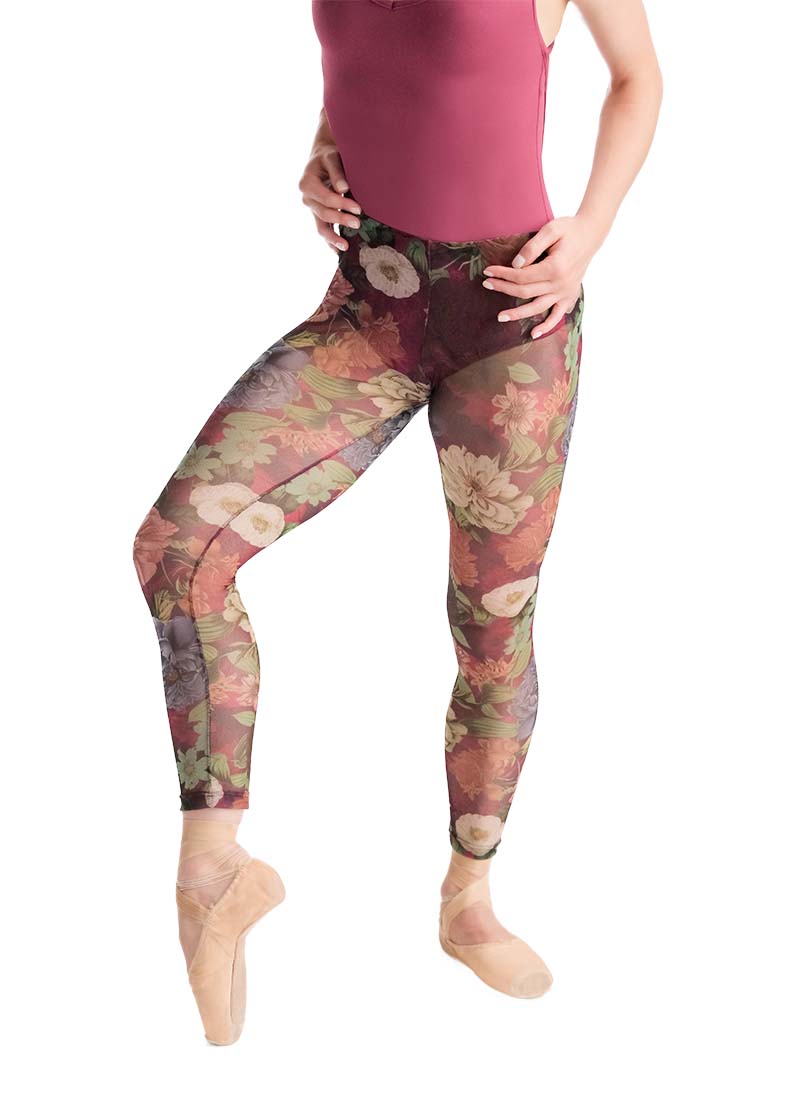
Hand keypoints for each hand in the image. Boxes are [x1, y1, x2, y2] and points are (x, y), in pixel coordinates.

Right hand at [299, 112, 362, 253]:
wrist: (323, 156)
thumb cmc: (330, 155)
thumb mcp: (333, 157)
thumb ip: (337, 172)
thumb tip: (343, 189)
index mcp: (307, 183)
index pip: (326, 198)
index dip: (341, 205)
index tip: (358, 208)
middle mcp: (306, 197)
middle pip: (324, 213)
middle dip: (341, 219)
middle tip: (358, 223)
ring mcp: (311, 208)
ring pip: (321, 226)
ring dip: (333, 237)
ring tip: (346, 248)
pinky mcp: (318, 213)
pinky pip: (323, 229)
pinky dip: (330, 241)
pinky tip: (339, 252)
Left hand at [482, 214, 605, 333]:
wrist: (590, 234)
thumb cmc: (569, 229)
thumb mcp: (550, 229)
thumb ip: (532, 247)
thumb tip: (515, 264)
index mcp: (555, 267)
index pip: (521, 276)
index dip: (502, 274)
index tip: (488, 271)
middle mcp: (560, 284)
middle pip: (525, 292)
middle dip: (503, 288)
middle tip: (487, 284)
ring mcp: (565, 292)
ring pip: (537, 308)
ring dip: (517, 314)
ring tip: (500, 317)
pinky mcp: (569, 296)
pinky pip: (557, 316)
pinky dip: (547, 326)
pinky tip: (533, 334)